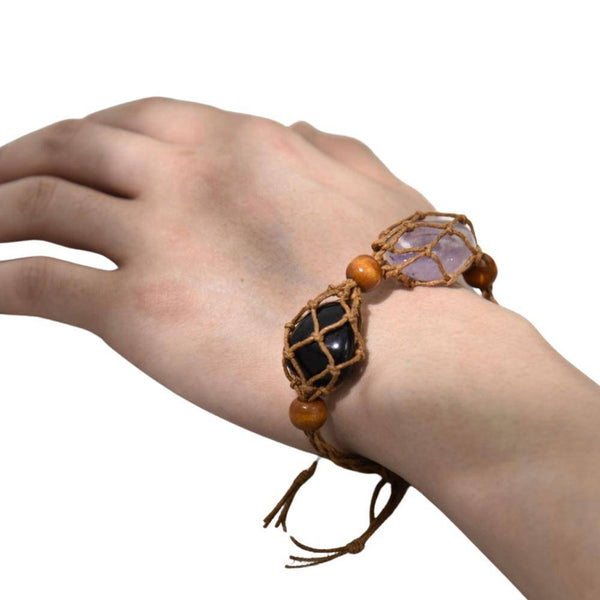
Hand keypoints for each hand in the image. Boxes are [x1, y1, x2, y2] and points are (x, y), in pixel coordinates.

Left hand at [0, 96, 438, 453]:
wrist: (418, 358)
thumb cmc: (410, 284)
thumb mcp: (376, 190)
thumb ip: (330, 151)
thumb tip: (300, 128)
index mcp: (245, 141)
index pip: (141, 118)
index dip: (95, 131)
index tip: (72, 152)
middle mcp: (192, 173)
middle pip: (74, 143)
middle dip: (24, 154)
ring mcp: (161, 237)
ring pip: (40, 204)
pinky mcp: (141, 313)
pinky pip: (41, 283)